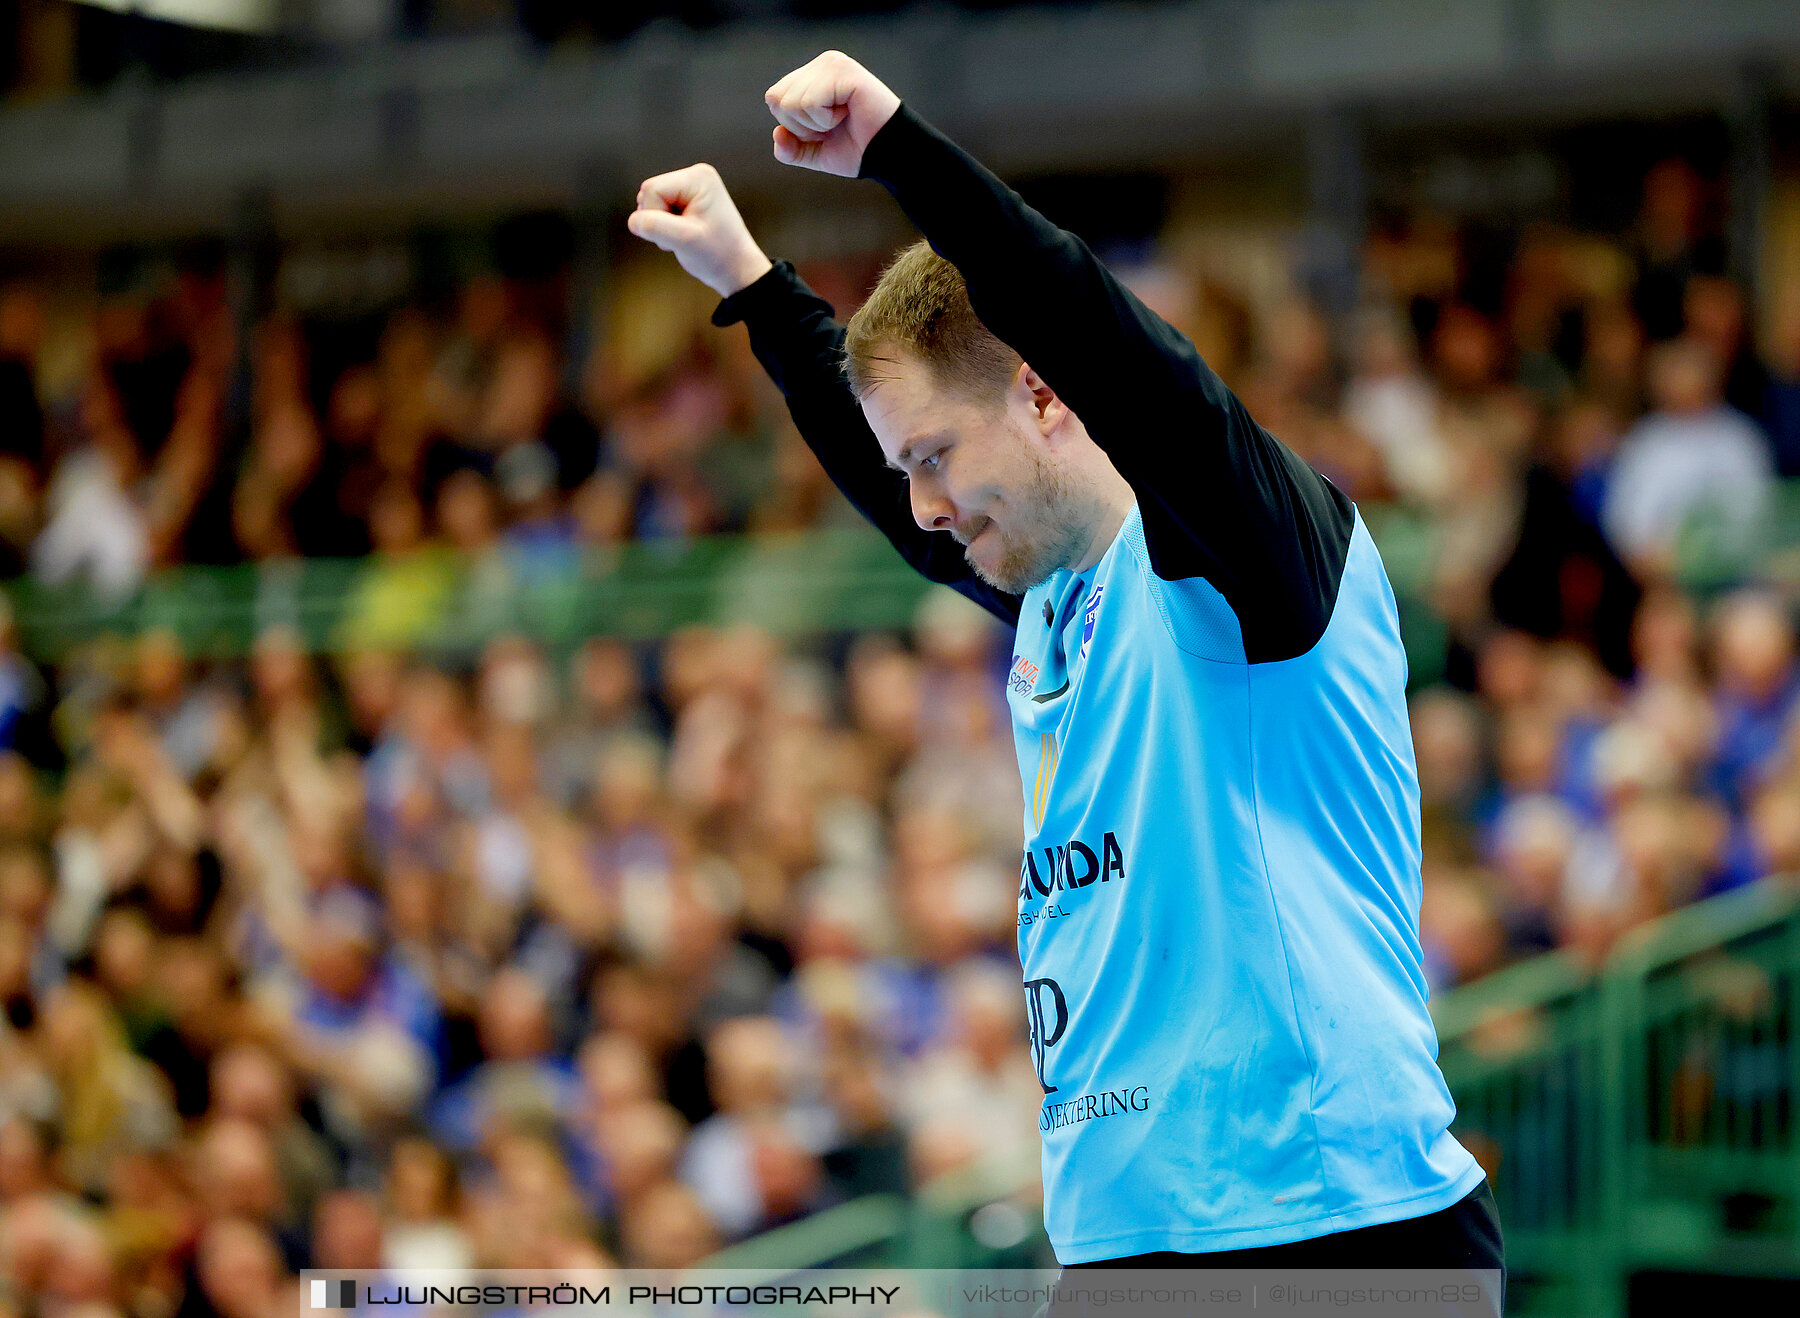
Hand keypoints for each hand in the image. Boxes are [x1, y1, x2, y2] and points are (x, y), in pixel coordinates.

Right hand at [627, 163, 772, 297]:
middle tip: (683, 237)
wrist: (736, 269)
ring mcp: (690, 186)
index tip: (680, 233)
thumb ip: (655, 227)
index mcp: (698, 177)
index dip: (656, 216)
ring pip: (651, 202)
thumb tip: (633, 221)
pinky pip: (657, 209)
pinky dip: (665, 226)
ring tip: (685, 236)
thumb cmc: (718, 255)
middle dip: (659, 220)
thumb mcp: (685, 241)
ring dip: (661, 225)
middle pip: (649, 193)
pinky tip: (684, 234)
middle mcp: (695, 175)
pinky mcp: (686, 199)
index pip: (652, 190)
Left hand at [765, 50, 900, 177]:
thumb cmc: (858, 149)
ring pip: (791, 102)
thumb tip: (777, 133)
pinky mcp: (843, 71)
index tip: (825, 129)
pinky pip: (810, 103)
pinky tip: (848, 112)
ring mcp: (832, 63)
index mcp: (812, 76)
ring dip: (817, 124)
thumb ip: (790, 149)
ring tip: (842, 118)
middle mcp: (821, 64)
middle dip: (802, 126)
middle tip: (834, 125)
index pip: (774, 98)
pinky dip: (826, 119)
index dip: (795, 126)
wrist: (889, 155)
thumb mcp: (815, 154)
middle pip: (777, 99)